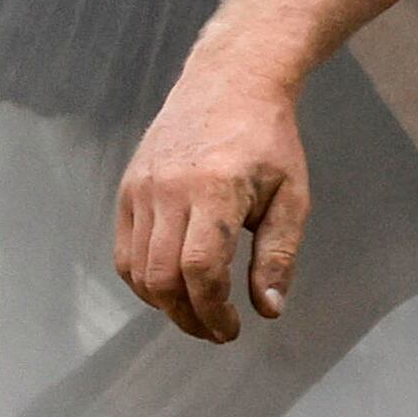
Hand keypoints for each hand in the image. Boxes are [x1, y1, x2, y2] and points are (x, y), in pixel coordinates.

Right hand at [113, 52, 311, 340]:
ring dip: (165, 303)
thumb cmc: (270, 142)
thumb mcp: (292, 197)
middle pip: (162, 276)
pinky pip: (125, 250)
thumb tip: (268, 309)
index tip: (233, 330)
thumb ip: (278, 255)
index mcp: (215, 190)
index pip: (201, 269)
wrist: (229, 84)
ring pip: (137, 268)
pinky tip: (174, 289)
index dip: (214, 310)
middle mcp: (168, 190)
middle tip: (216, 332)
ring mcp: (141, 189)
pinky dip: (144, 279)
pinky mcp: (127, 189)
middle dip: (188, 316)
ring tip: (198, 315)